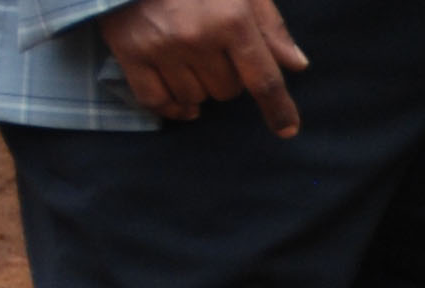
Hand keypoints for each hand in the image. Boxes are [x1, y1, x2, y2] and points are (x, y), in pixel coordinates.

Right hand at [98, 0, 308, 135]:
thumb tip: (297, 64)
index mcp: (232, 21)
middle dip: (229, 79)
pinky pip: (155, 100)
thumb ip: (271, 27)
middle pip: (227, 91)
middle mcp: (197, 38)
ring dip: (200, 89)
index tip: (287, 129)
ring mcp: (161, 47)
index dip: (278, 109)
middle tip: (216, 52)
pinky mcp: (128, 52)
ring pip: (194, 98)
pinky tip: (181, 103)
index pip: (263, 79)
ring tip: (193, 61)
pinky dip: (171, 107)